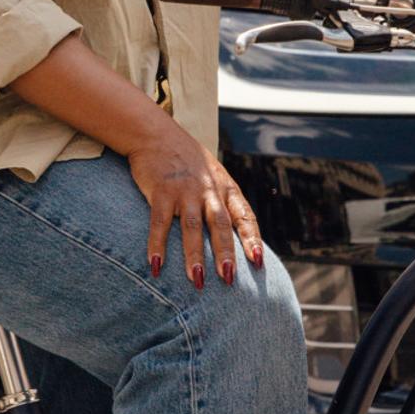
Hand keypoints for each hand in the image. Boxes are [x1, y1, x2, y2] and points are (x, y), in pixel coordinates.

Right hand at [126, 121, 262, 288]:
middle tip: (228, 279)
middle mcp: (208, 189)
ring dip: (194, 255)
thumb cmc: (187, 160)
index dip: (252, 239)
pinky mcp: (160, 191)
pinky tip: (156, 265)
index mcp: (225, 187)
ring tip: (196, 280)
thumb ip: (222, 202)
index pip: (244, 215)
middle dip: (226, 253)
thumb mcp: (212, 175)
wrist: (156, 133)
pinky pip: (159, 222)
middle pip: (220, 225)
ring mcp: (184, 190)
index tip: (258, 262)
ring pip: (191, 226)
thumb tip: (234, 238)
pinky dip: (157, 245)